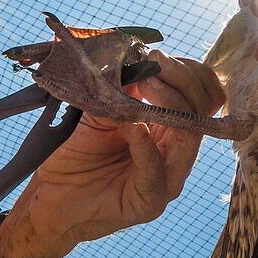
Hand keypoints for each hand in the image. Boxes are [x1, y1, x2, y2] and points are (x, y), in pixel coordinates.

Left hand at [0, 51, 224, 257]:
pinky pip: (156, 170)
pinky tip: (130, 124)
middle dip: (182, 81)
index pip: (204, 95)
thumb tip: (139, 58)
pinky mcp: (150, 201)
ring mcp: (169, 179)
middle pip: (203, 110)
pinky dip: (144, 143)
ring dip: (169, 104)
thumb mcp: (103, 110)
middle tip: (155, 64)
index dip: (189, 72)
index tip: (158, 55)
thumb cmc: (80, 154)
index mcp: (173, 129)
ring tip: (146, 84)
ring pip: (189, 136)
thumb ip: (124, 90)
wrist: (54, 196)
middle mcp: (178, 152)